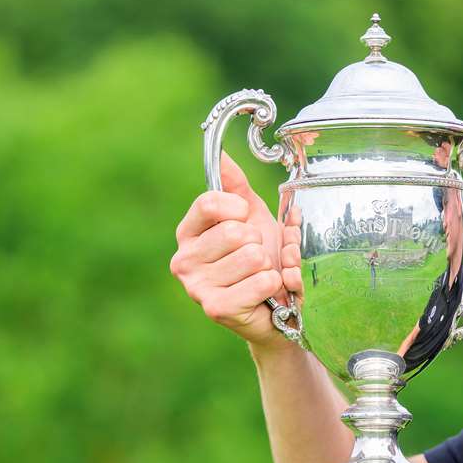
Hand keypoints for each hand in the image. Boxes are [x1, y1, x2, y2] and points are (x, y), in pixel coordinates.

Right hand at [171, 152, 302, 346]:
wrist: (278, 306)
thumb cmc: (262, 260)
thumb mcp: (252, 216)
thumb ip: (235, 186)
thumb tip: (222, 154)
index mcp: (188, 233)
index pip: (209, 203)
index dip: (237, 209)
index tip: (245, 219)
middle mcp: (184, 259)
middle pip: (234, 232)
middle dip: (259, 243)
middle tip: (258, 258)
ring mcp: (197, 287)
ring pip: (252, 257)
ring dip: (269, 266)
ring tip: (262, 276)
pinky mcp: (216, 309)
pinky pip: (261, 281)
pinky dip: (274, 285)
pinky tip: (266, 294)